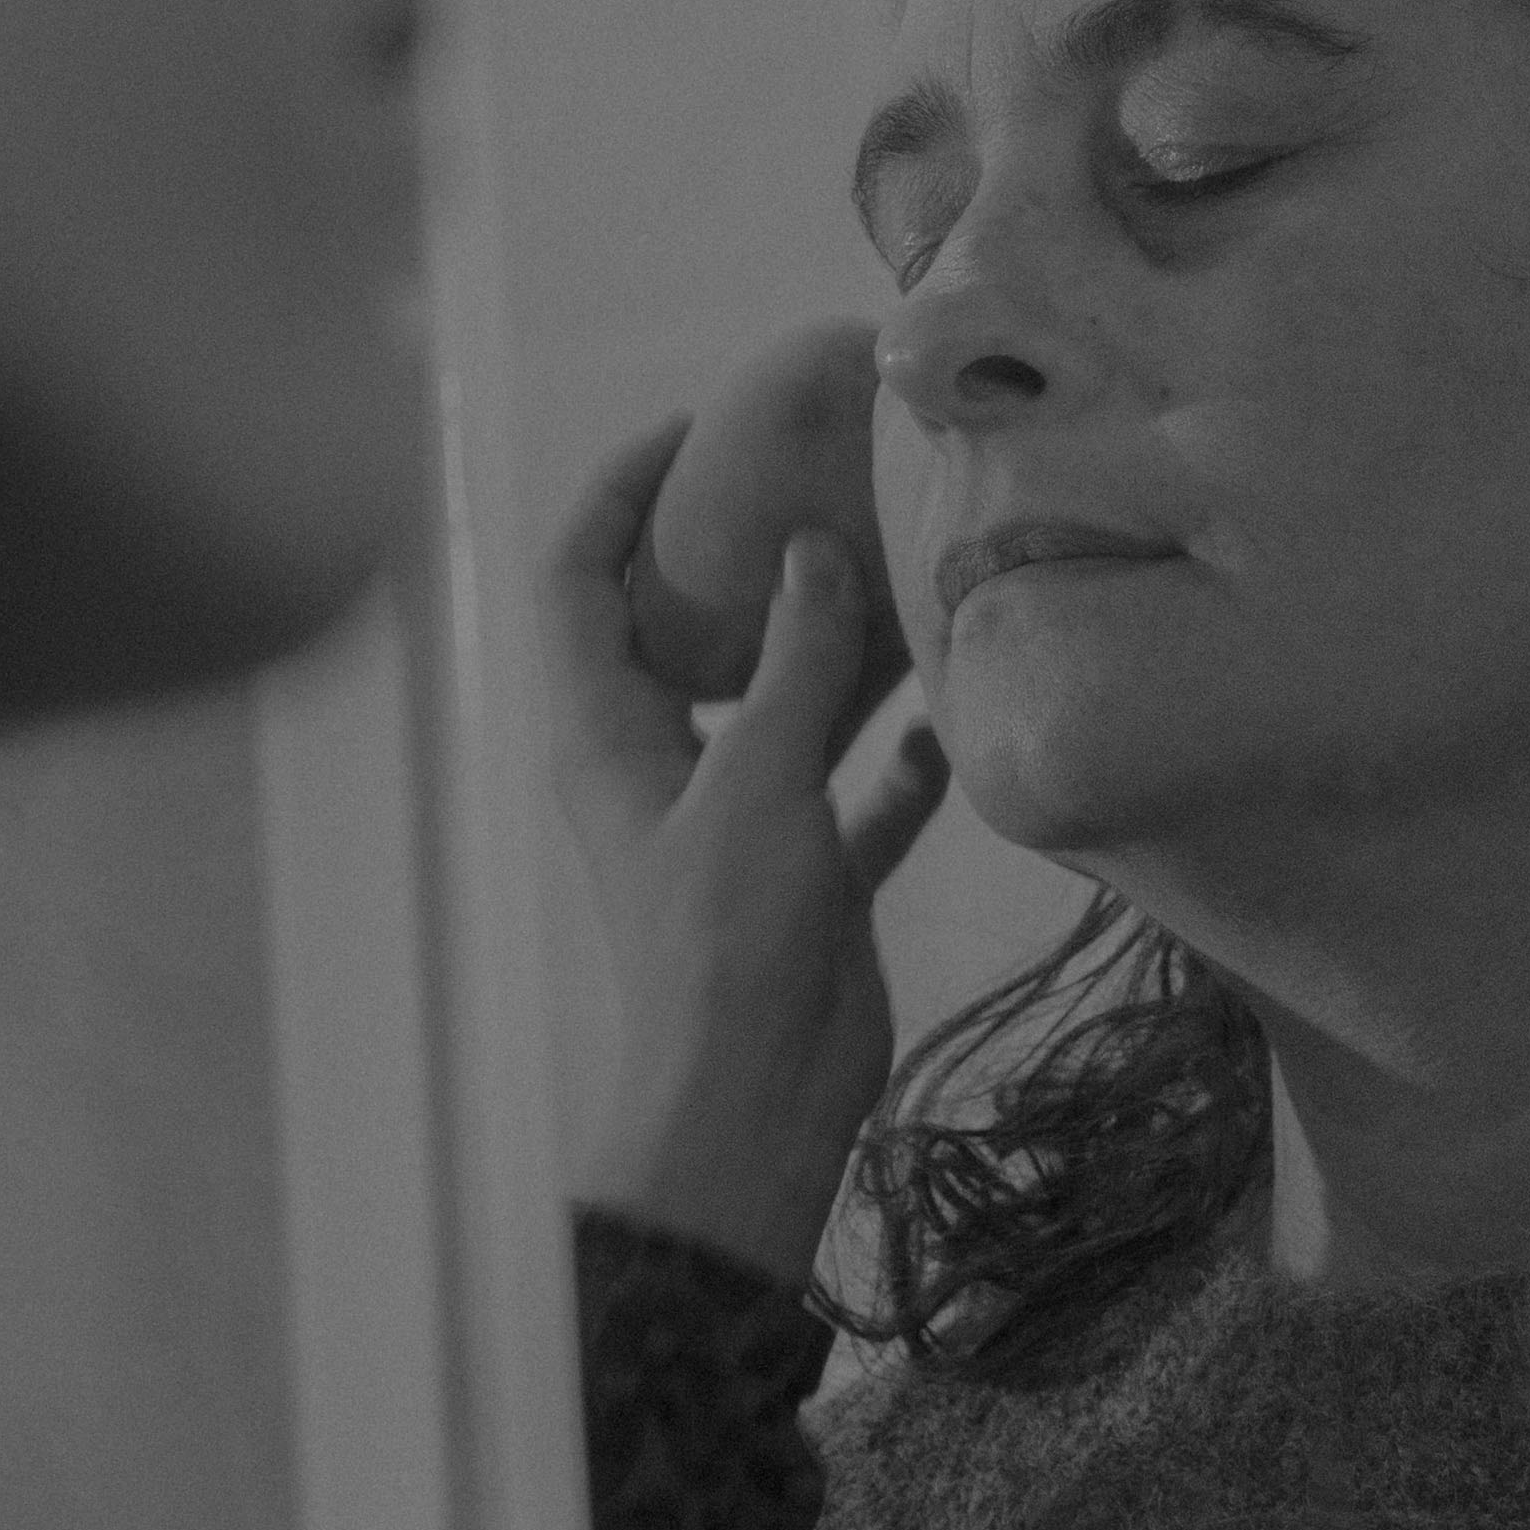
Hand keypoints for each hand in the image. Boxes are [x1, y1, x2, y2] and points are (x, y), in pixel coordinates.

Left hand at [546, 416, 948, 1282]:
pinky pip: (857, 792)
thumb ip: (794, 665)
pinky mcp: (807, 872)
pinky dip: (901, 759)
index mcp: (606, 731)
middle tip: (818, 477)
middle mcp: (663, 762)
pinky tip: (953, 720)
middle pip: (686, 626)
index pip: (575, 576)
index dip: (617, 490)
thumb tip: (815, 552)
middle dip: (743, 550)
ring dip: (833, 642)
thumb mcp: (759, 782)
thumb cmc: (724, 940)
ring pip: (780, 701)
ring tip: (901, 565)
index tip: (696, 427)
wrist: (756, 1102)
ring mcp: (737, 818)